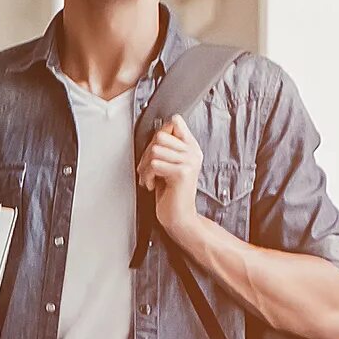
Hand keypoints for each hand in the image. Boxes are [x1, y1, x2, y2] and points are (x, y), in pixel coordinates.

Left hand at [138, 115, 207, 244]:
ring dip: (145, 166)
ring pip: (155, 150)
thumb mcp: (169, 165)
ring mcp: (189, 161)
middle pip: (160, 135)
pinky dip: (147, 176)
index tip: (154, 150)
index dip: (160, 131)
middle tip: (146, 168)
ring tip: (149, 178)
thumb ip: (167, 147)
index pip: (175, 122)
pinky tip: (151, 185)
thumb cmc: (171, 192)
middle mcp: (193, 152)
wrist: (179, 216)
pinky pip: (155, 164)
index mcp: (191, 147)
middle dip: (147, 152)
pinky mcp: (182, 172)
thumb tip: (158, 131)